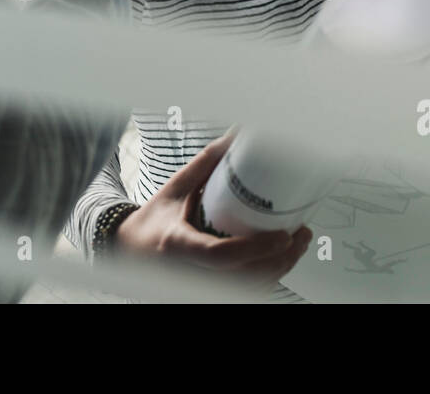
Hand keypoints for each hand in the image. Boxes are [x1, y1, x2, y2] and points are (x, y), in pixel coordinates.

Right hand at [113, 131, 312, 285]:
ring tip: (297, 246)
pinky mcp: (206, 293)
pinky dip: (265, 279)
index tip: (282, 236)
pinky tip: (279, 262)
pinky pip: (243, 292)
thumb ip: (207, 163)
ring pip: (248, 290)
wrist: (129, 252)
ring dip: (278, 271)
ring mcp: (198, 288)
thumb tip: (237, 135)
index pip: (220, 255)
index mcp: (177, 244)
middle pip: (244, 278)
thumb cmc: (153, 221)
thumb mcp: (175, 188)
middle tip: (300, 236)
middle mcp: (188, 272)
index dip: (256, 249)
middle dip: (280, 260)